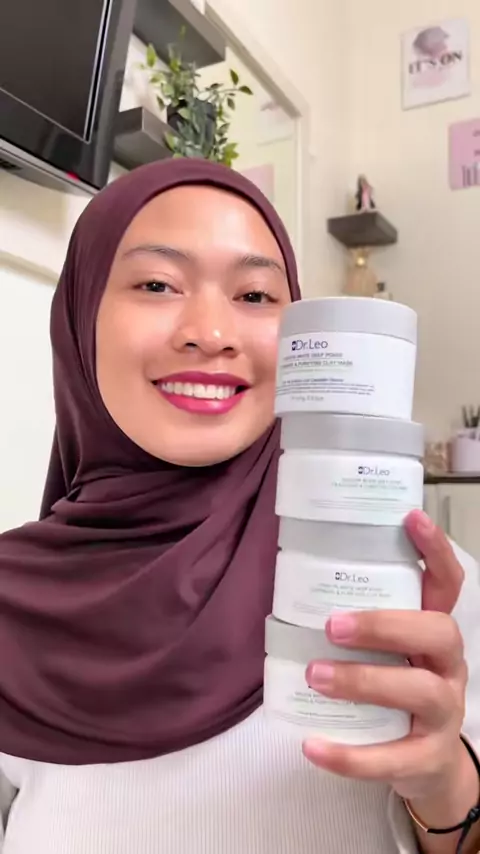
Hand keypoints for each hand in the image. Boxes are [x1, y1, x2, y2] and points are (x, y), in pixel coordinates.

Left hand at [303, 510, 467, 801]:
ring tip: (315, 675)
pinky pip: (392, 759)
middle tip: (334, 624)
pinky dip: (350, 756)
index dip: (434, 550)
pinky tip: (312, 746)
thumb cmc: (395, 692)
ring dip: (363, 681)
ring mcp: (444, 712)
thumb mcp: (388, 653)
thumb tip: (291, 581)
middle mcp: (447, 665)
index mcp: (433, 632)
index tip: (410, 518)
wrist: (428, 766)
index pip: (446, 583)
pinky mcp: (427, 758)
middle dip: (386, 624)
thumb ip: (359, 623)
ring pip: (418, 690)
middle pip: (439, 632)